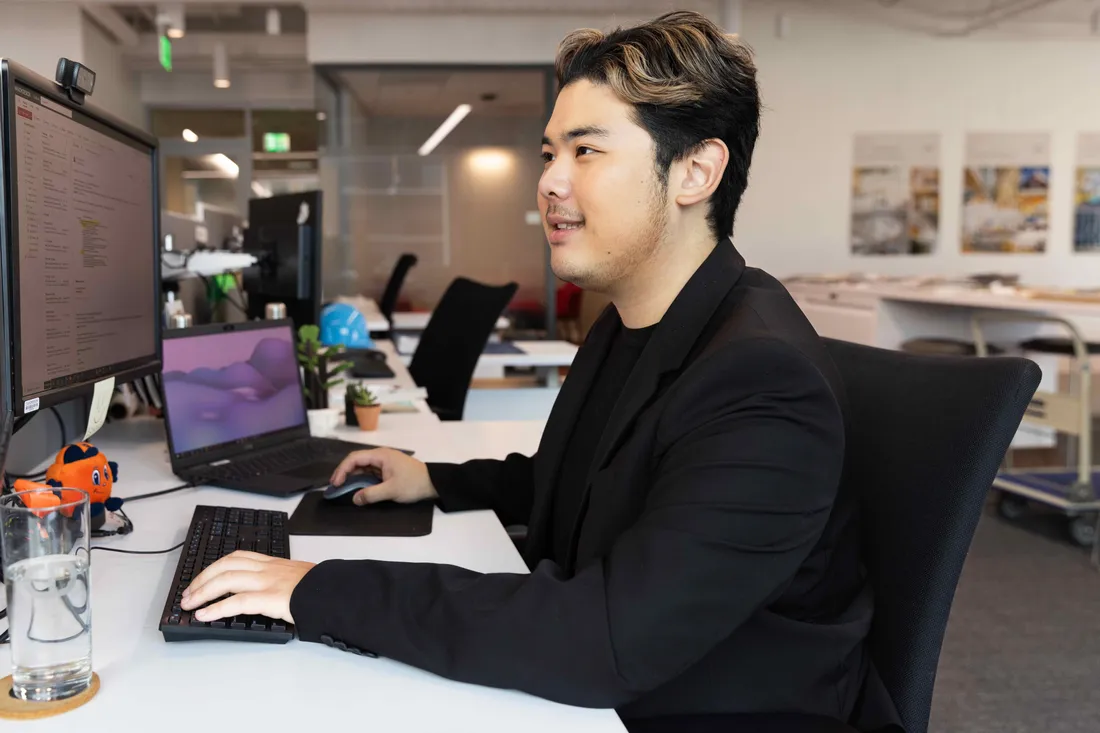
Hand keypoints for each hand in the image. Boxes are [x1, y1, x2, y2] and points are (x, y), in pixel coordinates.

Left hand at [180, 551, 314, 623]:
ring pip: (226, 580)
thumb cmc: (320, 587)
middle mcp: (267, 568)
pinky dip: (216, 609)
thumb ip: (282, 580)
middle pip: (225, 566)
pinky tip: (205, 616)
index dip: (215, 567)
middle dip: (201, 579)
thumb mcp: (299, 576)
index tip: (202, 578)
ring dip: (202, 592)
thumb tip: (269, 593)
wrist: (335, 591)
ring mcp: (267, 581)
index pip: (237, 557)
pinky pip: (236, 602)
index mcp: (274, 563)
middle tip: (188, 593)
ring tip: (189, 604)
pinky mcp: (269, 598)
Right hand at [330, 447, 437, 505]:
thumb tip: (355, 499)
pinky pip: (369, 473)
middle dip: (344, 473)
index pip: (355, 458)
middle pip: (356, 461)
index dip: (342, 469)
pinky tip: (354, 488)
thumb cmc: (413, 483)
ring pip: (362, 468)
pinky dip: (360, 480)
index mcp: (380, 455)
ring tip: (341, 488)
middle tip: (334, 486)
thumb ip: (371, 494)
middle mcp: (380, 456)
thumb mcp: (392, 490)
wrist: (433, 483)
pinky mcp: (386, 471)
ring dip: (351, 477)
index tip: (336, 483)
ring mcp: (383, 463)